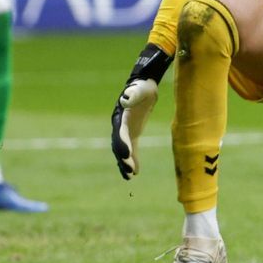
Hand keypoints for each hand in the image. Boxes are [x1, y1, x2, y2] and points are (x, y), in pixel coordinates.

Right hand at [111, 43, 172, 179]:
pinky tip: (136, 172)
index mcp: (121, 117)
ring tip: (129, 177)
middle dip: (123, 158)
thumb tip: (127, 100)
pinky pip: (131, 149)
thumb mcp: (139, 89)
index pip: (120, 134)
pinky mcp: (133, 132)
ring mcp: (125, 130)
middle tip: (129, 171)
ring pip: (123, 150)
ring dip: (125, 163)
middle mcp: (120, 126)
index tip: (127, 155)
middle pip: (119, 145)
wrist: (143, 85)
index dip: (122, 144)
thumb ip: (133, 95)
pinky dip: (133, 160)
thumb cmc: (142, 87)